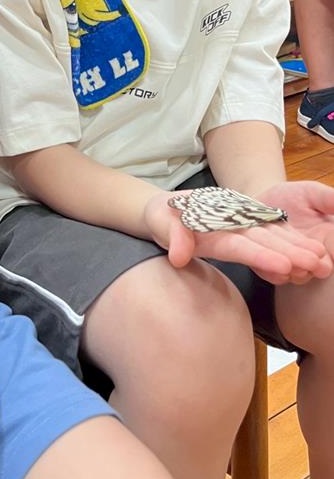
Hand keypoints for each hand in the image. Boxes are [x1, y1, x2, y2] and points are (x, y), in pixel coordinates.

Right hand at [145, 189, 332, 283]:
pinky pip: (267, 231)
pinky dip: (286, 240)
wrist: (165, 211)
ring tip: (320, 261)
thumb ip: (171, 236)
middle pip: (263, 246)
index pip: (239, 248)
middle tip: (319, 266)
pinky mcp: (242, 222)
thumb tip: (177, 256)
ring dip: (295, 251)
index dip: (261, 256)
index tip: (285, 267)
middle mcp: (230, 237)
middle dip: (291, 257)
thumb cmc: (162, 217)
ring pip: (270, 240)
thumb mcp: (160, 223)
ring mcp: (237, 231)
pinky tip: (306, 249)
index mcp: (212, 239)